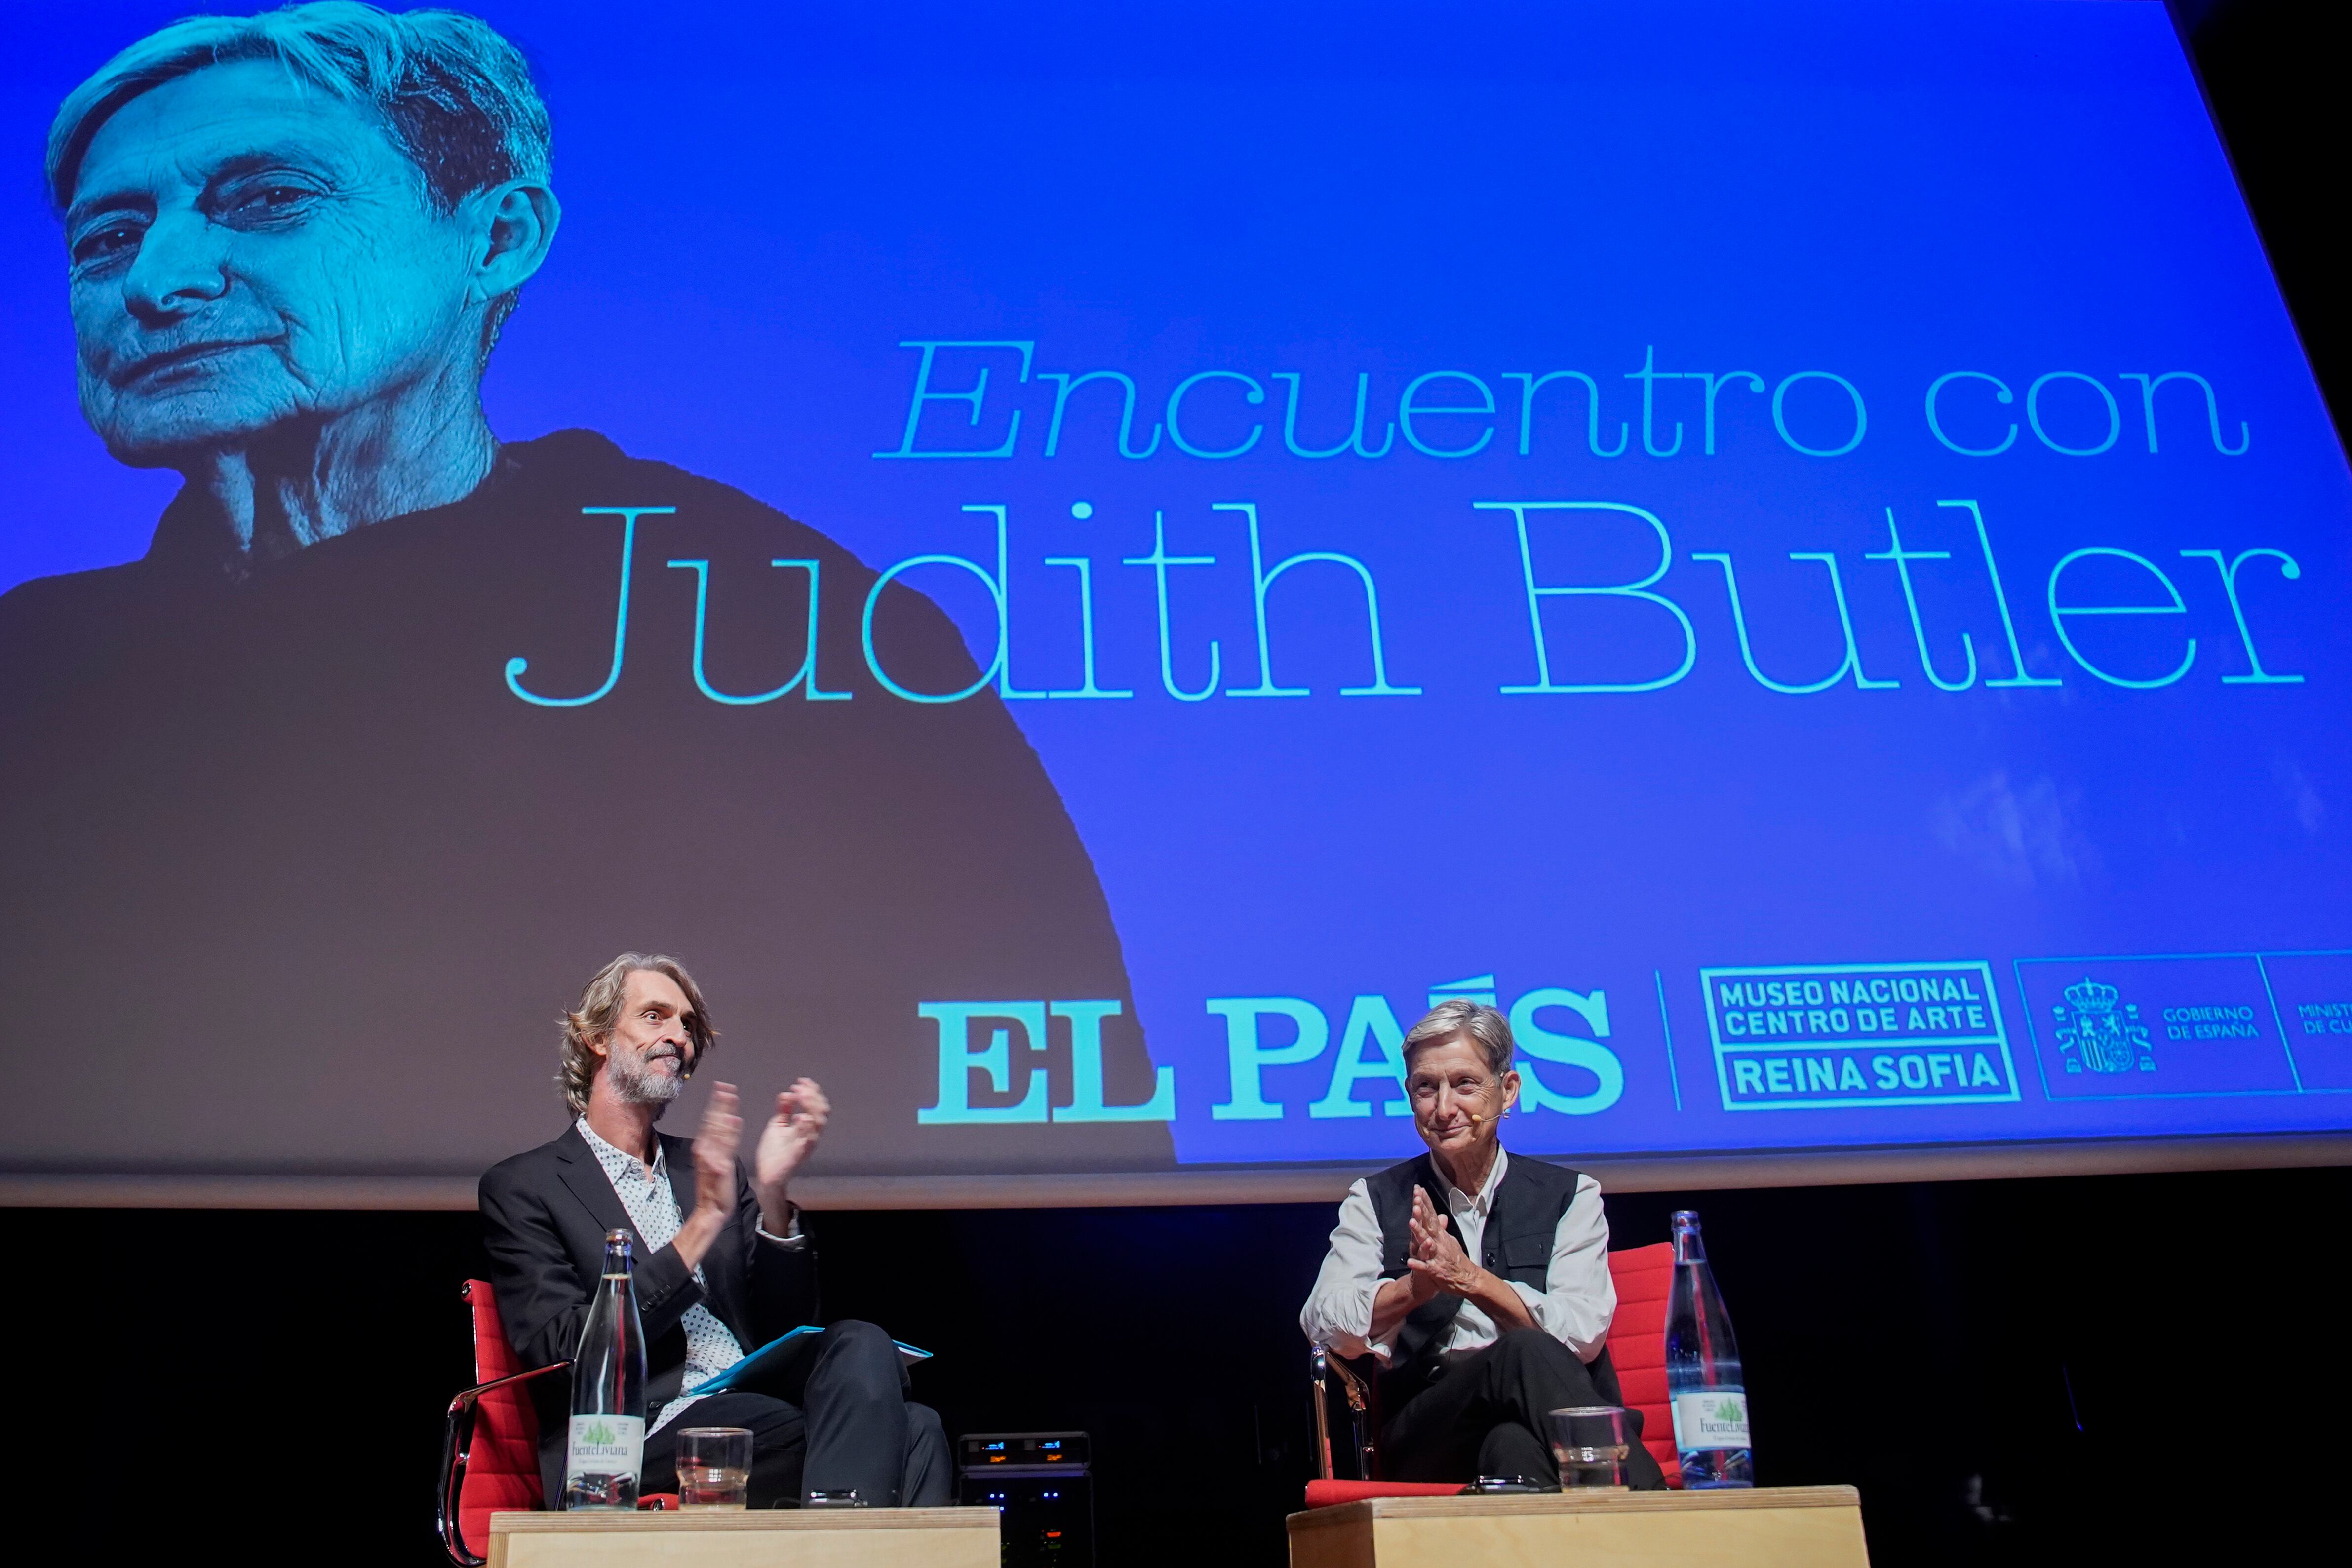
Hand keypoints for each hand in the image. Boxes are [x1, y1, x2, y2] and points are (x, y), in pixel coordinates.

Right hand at [692, 1081, 744, 1216]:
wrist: (711, 1208)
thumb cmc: (714, 1186)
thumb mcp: (715, 1160)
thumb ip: (722, 1142)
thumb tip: (730, 1119)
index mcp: (703, 1147)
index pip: (710, 1121)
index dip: (716, 1104)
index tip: (721, 1088)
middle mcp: (704, 1150)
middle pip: (712, 1122)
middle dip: (719, 1103)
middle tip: (725, 1085)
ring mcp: (711, 1158)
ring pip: (718, 1130)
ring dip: (723, 1112)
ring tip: (730, 1095)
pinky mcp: (720, 1167)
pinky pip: (726, 1146)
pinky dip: (730, 1133)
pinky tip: (734, 1120)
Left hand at [753, 1077, 827, 1226]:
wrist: (767, 1174)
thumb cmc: (774, 1152)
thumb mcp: (777, 1125)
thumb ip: (783, 1110)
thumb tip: (787, 1093)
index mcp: (806, 1126)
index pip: (817, 1105)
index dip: (812, 1091)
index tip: (800, 1081)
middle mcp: (811, 1133)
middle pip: (822, 1110)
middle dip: (813, 1095)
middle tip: (799, 1087)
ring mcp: (807, 1143)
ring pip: (820, 1122)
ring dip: (811, 1106)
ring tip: (800, 1096)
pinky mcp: (800, 1154)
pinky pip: (810, 1140)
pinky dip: (807, 1127)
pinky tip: (798, 1117)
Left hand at [1405, 1186, 1484, 1297]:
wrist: (1467, 1280)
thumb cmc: (1457, 1260)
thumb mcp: (1450, 1241)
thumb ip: (1442, 1228)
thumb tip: (1440, 1215)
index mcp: (1441, 1236)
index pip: (1433, 1215)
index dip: (1426, 1202)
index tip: (1419, 1189)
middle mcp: (1439, 1243)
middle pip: (1430, 1225)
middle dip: (1422, 1212)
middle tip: (1416, 1199)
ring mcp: (1438, 1256)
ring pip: (1427, 1243)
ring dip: (1419, 1233)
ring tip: (1410, 1222)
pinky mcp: (1436, 1271)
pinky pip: (1426, 1267)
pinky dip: (1418, 1265)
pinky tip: (1409, 1261)